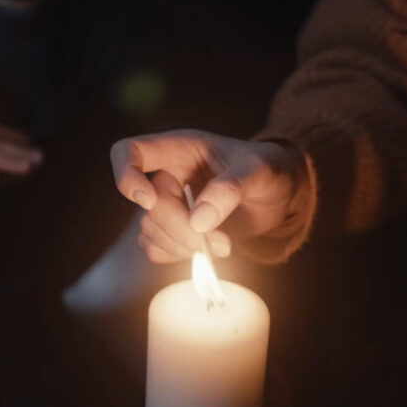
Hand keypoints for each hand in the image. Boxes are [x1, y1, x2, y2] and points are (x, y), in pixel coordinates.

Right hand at [109, 129, 309, 262]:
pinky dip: (179, 256)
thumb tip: (198, 221)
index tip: (148, 200)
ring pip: (150, 232)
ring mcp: (169, 205)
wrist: (281, 194)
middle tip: (219, 243)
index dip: (126, 175)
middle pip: (148, 207)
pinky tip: (208, 253)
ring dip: (182, 247)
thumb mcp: (259, 171)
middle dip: (180, 230)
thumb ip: (230, 188)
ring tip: (223, 247)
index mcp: (178, 149)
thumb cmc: (270, 169)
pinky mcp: (176, 231)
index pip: (129, 152)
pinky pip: (157, 249)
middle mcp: (167, 176)